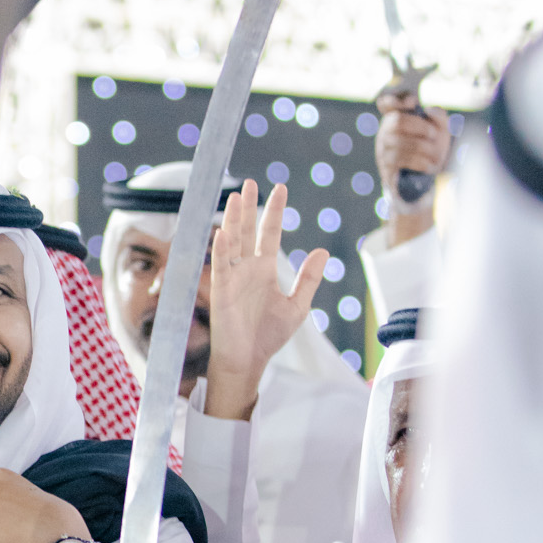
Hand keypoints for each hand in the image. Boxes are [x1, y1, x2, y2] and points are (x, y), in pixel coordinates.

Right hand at [205, 181, 326, 420]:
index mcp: (265, 270)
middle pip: (247, 230)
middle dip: (248, 207)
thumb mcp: (297, 306)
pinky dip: (221, 249)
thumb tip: (321, 250)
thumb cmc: (269, 335)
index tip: (280, 188)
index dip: (275, 212)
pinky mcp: (221, 291)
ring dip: (233, 220)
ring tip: (235, 197)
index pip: (270, 233)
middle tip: (249, 182)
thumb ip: (308, 279)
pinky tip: (223, 232)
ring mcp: (233, 278)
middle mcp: (247, 269)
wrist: (249, 360)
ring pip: (232, 242)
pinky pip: (221, 266)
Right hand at [375, 95, 450, 235]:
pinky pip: (400, 160)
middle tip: (434, 135)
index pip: (386, 102)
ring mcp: (383, 150)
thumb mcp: (441, 130)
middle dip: (420, 127)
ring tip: (436, 156)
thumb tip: (428, 111)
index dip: (395, 99)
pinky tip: (429, 166)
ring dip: (424, 148)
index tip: (414, 102)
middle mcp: (385, 132)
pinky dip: (419, 161)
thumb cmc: (432, 149)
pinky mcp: (386, 168)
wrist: (426, 181)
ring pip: (400, 142)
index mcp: (397, 118)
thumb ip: (439, 115)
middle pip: (397, 121)